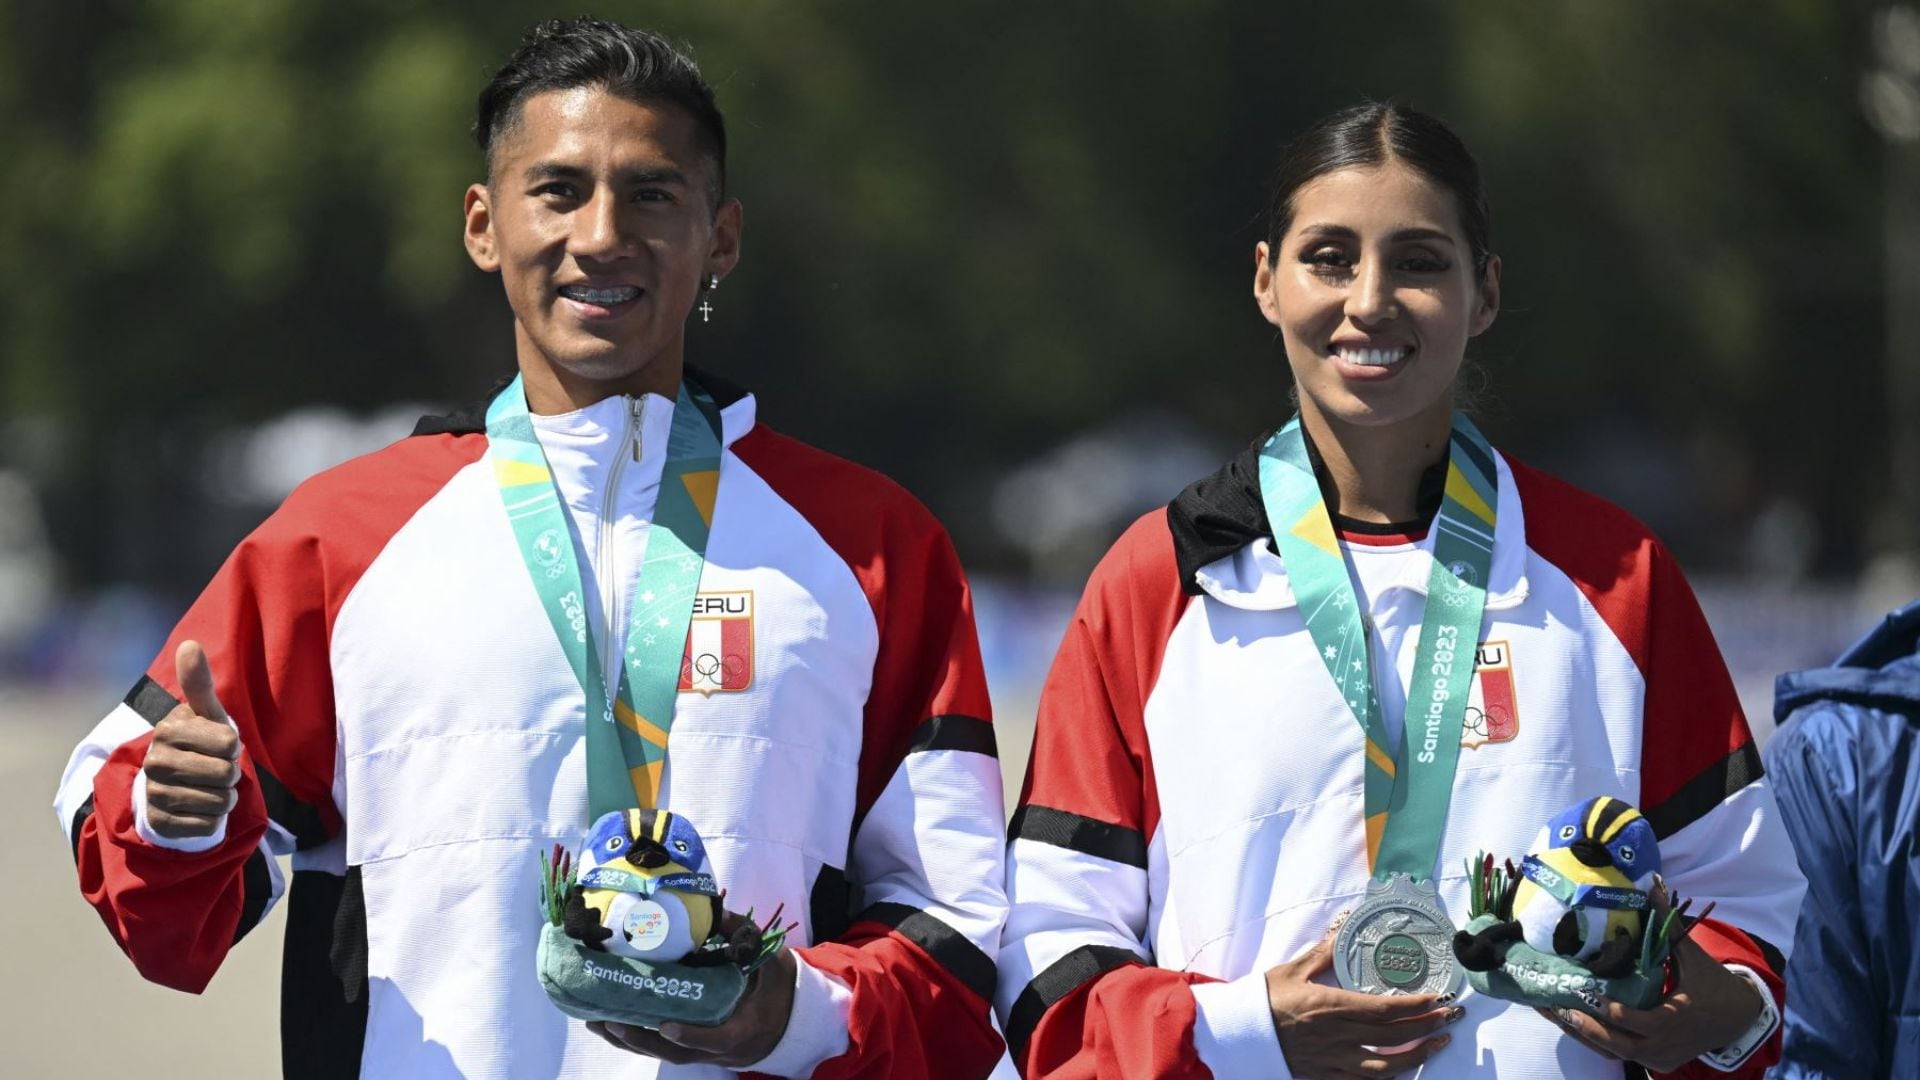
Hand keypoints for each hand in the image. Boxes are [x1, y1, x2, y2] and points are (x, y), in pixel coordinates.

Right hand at [141, 641, 242, 838]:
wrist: (174, 786)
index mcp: (168, 731)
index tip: (218, 747)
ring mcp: (154, 794)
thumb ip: (199, 683)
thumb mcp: (206, 714)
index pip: (230, 744)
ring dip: (224, 797)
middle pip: (226, 774)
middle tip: (214, 769)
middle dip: (230, 774)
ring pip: (220, 801)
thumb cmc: (199, 744)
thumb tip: (189, 644)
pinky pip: (208, 825)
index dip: (233, 748)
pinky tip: (198, 809)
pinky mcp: (160, 823)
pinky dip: (212, 819)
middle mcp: (155, 762)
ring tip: (207, 788)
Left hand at [587, 913, 797, 1068]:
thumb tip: (715, 910)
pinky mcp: (692, 1047)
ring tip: (597, 1022)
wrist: (788, 1019)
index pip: (717, 1038)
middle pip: (677, 1052)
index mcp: (744, 1027)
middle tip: (611, 1021)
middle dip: (642, 1040)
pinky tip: (609, 1023)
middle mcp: (720, 1047)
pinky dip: (634, 1038)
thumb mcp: (770, 961)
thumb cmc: (776, 988)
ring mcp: (704, 1050)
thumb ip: (744, 938)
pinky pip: (660, 1048)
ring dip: (629, 1041)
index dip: (692, 1036)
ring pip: (663, 1053)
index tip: (667, 1026)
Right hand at [1265, 916, 1462, 1078]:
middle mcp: (1337, 1036)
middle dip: (1427, 1026)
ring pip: (1386, 1066)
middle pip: (1393, 1036)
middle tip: (1449, 1017)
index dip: (1414, 1006)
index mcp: (1331, 1006)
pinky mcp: (1326, 1074)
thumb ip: (1322, 953)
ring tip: (1438, 1045)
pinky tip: (1404, 1071)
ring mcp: (1333, 1059)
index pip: (1383, 1010)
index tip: (1435, 998)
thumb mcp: (1292, 970)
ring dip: (1417, 1056)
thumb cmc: (1264, 999)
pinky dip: (1389, 1078)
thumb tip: (1343, 932)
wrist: (1238, 1034)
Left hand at [1538, 879, 1763, 1070]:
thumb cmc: (1713, 984)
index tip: (1589, 995)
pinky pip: (1623, 1057)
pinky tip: (1572, 1025)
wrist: (1740, 1019)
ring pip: (1616, 1054)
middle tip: (1557, 1007)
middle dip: (1587, 1028)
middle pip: (1620, 1045)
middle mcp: (1667, 1044)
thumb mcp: (1693, 957)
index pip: (1641, 1022)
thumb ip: (1669, 925)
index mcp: (1677, 1017)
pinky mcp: (1657, 1063)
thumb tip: (1652, 885)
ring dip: (1585, 1037)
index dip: (1614, 1012)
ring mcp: (1661, 1058)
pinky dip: (1598, 1044)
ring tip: (1554, 1014)